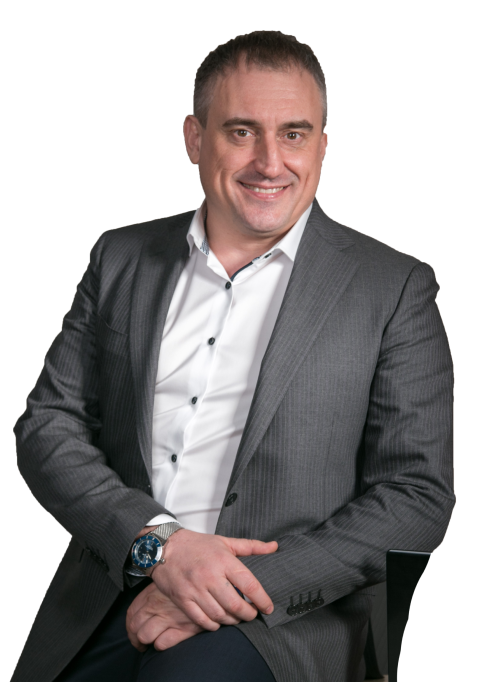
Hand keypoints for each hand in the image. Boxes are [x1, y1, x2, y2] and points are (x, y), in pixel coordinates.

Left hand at [126, 581, 204, 651]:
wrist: (212, 584)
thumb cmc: (188, 581)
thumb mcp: (169, 582)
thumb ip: (156, 592)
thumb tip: (146, 604)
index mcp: (152, 594)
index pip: (132, 613)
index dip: (130, 625)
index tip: (134, 629)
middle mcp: (157, 606)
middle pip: (135, 627)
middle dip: (136, 638)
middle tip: (141, 642)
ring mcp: (169, 617)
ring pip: (145, 636)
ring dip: (147, 642)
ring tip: (153, 642)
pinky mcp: (182, 628)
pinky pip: (162, 643)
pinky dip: (161, 645)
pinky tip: (166, 640)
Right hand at [150, 530, 277, 630]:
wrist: (165, 547)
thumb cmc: (197, 545)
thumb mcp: (225, 542)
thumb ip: (251, 546)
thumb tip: (274, 547)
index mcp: (224, 561)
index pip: (249, 585)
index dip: (262, 600)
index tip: (268, 608)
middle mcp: (210, 576)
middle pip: (236, 605)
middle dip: (248, 614)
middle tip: (252, 614)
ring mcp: (195, 589)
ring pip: (220, 615)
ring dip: (232, 621)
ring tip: (236, 617)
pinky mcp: (183, 599)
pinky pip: (202, 620)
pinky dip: (213, 625)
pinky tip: (218, 621)